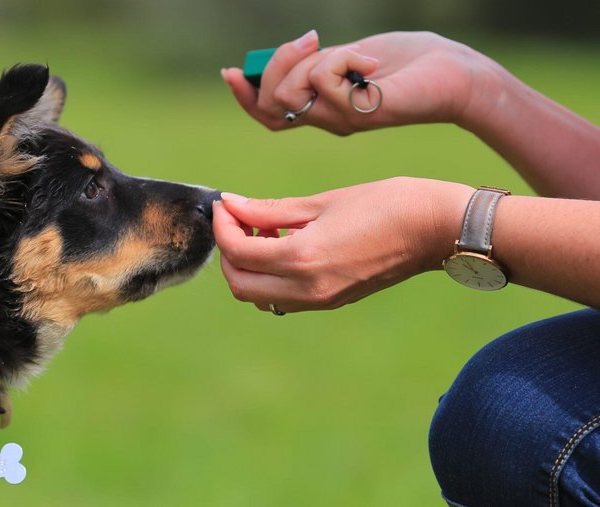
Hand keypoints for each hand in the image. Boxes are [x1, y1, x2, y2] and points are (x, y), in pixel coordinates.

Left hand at [212, 177, 472, 312]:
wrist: (439, 230)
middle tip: (239, 219)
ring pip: (258, 296)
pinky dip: (270, 276)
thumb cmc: (388, 204)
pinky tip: (285, 245)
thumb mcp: (323, 201)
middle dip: (229, 252)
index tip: (224, 204)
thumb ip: (271, 209)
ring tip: (264, 231)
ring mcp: (321, 300)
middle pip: (239, 284)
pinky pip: (283, 298)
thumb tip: (231, 205)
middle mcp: (308, 289)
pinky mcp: (332, 301)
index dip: (222, 226)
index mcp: (303, 259)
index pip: (238, 252)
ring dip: (248, 267)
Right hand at [222, 31, 494, 134]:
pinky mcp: (358, 113)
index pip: (266, 114)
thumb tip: (288, 54)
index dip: (244, 96)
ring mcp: (341, 120)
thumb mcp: (349, 57)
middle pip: (270, 102)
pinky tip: (372, 64)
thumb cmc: (406, 63)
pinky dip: (345, 57)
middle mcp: (326, 120)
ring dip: (312, 61)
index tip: (231, 71)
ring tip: (350, 54)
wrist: (453, 75)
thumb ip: (317, 62)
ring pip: (290, 93)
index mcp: (320, 108)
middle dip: (278, 64)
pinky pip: (325, 79)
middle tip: (311, 41)